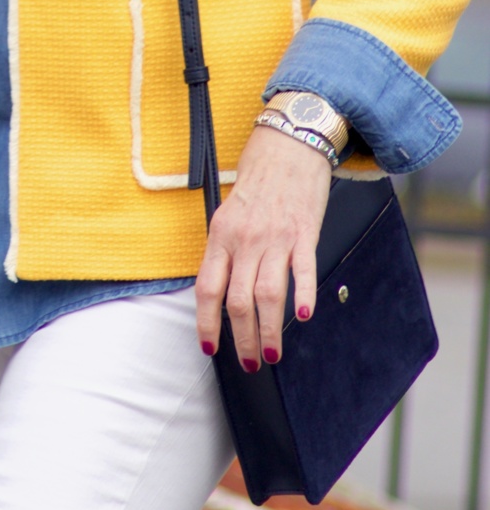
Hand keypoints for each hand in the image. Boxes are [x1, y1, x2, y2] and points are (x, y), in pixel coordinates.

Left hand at [195, 125, 330, 371]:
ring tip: (271, 354)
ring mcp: (275, 238)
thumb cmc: (257, 181)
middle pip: (238, 301)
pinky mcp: (303, 234)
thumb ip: (225, 250)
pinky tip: (302, 317)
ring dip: (269, 331)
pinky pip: (302, 271)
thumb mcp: (227, 213)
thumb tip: (220, 291)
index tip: (210, 347)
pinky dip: (302, 296)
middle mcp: (245, 240)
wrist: (287, 146)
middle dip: (241, 339)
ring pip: (268, 295)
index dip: (206, 322)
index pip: (208, 288)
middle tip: (248, 364)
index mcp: (221, 236)